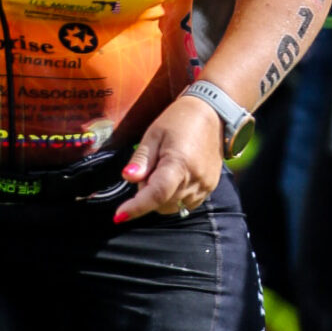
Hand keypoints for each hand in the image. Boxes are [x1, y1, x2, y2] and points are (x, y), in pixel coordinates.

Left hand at [114, 92, 223, 222]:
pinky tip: (175, 177)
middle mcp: (195, 179)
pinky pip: (186, 204)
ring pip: (173, 207)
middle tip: (148, 170)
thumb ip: (141, 159)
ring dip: (161, 197)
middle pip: (161, 203)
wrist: (212, 114)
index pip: (156, 194)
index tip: (119, 216)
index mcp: (179, 163)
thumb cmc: (179, 121)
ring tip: (164, 170)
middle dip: (147, 194)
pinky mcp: (210, 187)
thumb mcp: (153, 134)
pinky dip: (174, 196)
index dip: (137, 207)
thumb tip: (128, 178)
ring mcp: (205, 185)